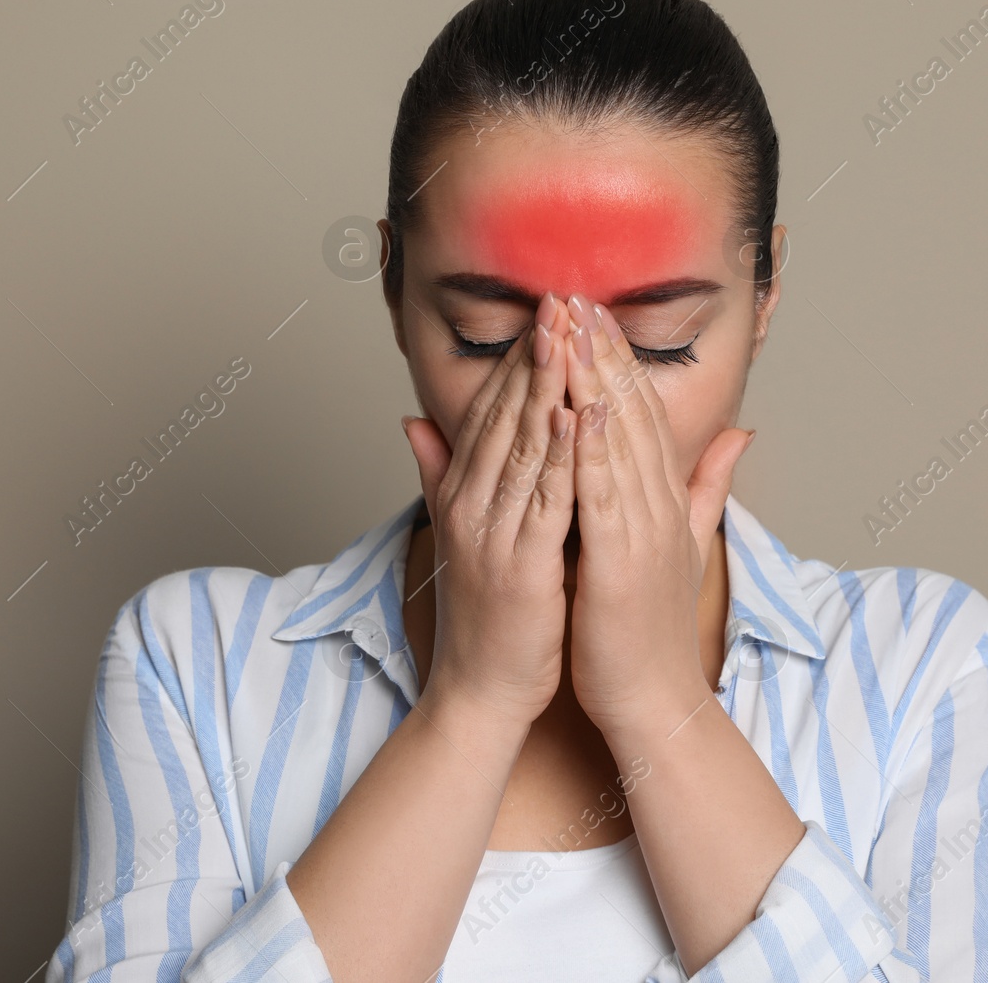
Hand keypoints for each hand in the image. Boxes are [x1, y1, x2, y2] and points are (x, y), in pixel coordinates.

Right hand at [400, 291, 578, 726]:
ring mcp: (491, 533)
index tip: (547, 311)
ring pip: (522, 445)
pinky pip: (543, 500)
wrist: (481, 689)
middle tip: (559, 297)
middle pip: (505, 415)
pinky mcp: (520, 565)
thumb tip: (412, 422)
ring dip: (546, 386)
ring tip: (568, 333)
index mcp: (463, 493)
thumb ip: (439, 473)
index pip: (490, 410)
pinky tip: (574, 414)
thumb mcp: (460, 531)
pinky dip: (558, 455)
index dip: (518, 358)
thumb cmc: (489, 613)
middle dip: (535, 354)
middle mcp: (470, 503)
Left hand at [561, 293, 755, 735]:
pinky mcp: (621, 562)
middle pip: (631, 413)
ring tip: (573, 329)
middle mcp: (660, 506)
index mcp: (666, 500)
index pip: (642, 414)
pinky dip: (591, 450)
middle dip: (604, 351)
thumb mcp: (683, 544)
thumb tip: (739, 433)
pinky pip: (603, 496)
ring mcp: (644, 531)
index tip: (594, 311)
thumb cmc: (651, 627)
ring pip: (618, 442)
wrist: (654, 699)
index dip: (619, 358)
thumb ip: (707, 485)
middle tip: (577, 296)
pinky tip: (577, 408)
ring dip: (595, 381)